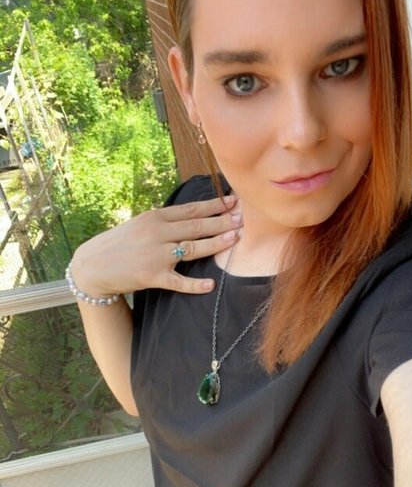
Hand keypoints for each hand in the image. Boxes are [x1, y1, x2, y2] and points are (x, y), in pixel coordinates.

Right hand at [70, 195, 242, 296]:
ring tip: (234, 239)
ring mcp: (155, 255)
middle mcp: (157, 233)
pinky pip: (178, 281)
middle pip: (196, 226)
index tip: (234, 201)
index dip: (214, 205)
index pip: (191, 209)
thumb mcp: (141, 225)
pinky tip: (210, 285)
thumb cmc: (120, 244)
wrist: (93, 265)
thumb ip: (166, 221)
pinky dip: (194, 284)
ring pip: (191, 248)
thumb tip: (194, 215)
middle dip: (221, 221)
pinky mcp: (152, 276)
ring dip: (215, 243)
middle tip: (243, 219)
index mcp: (155, 218)